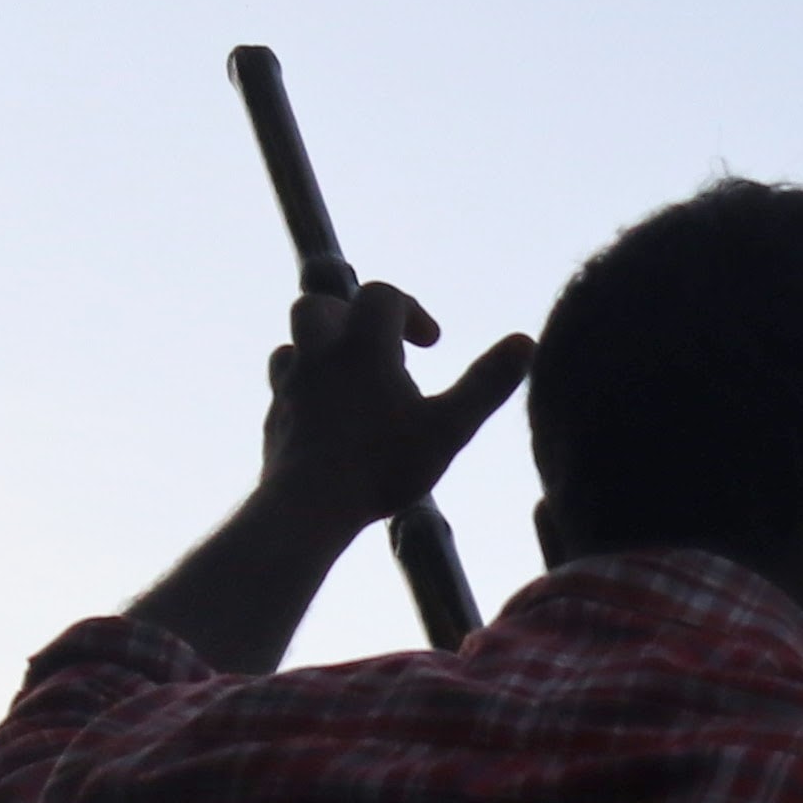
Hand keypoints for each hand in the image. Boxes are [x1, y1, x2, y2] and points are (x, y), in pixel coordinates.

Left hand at [247, 284, 535, 541]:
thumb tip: (527, 341)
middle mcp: (321, 353)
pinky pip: (285, 384)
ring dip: (323, 347)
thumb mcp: (450, 427)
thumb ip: (487, 383)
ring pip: (295, 341)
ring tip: (352, 377)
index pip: (383, 296)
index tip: (432, 343)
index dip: (411, 310)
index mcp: (364, 345)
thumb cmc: (382, 465)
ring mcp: (292, 384)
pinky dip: (307, 385)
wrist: (308, 506)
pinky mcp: (275, 417)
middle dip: (351, 315)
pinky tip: (329, 414)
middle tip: (381, 347)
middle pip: (322, 305)